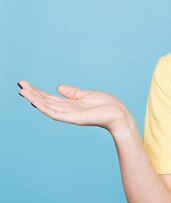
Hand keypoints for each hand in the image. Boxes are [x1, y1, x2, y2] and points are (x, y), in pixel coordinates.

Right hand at [17, 80, 131, 132]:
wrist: (118, 114)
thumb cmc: (105, 106)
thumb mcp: (85, 95)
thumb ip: (72, 93)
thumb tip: (58, 87)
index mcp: (70, 105)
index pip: (49, 98)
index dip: (37, 92)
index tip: (25, 84)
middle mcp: (67, 110)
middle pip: (46, 102)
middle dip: (32, 94)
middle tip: (19, 85)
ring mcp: (70, 115)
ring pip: (48, 107)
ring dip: (35, 99)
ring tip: (23, 91)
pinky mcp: (74, 118)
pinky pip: (56, 113)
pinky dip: (45, 108)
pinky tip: (36, 102)